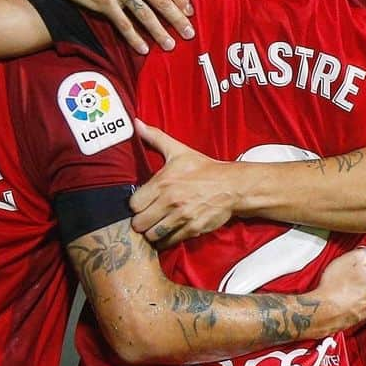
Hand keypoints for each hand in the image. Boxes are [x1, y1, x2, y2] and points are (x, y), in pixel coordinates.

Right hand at [41, 0, 194, 53]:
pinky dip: (135, 38)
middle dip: (178, 19)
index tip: (189, 10)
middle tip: (189, 34)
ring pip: (145, 15)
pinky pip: (124, 24)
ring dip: (160, 32)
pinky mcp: (104, 3)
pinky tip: (143, 49)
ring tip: (170, 45)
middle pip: (162, 0)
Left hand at [130, 120, 240, 247]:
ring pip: (152, 235)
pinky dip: (166, 240)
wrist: (231, 185)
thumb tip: (137, 124)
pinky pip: (169, 242)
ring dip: (152, 232)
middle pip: (139, 223)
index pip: (134, 204)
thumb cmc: (204, 169)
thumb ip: (155, 138)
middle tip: (147, 217)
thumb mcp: (179, 151)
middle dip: (141, 221)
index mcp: (163, 182)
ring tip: (156, 226)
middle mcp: (170, 201)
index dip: (136, 205)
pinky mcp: (192, 229)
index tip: (142, 204)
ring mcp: (182, 217)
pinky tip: (168, 232)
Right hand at [315, 246, 365, 332]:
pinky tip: (343, 298)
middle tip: (349, 270)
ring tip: (343, 286)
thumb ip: (362, 253)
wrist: (323, 311)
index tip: (362, 255)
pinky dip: (356, 301)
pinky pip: (362, 305)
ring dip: (361, 288)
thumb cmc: (334, 286)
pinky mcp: (361, 317)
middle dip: (365, 272)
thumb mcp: (347, 258)